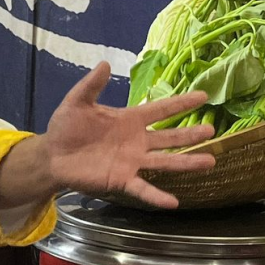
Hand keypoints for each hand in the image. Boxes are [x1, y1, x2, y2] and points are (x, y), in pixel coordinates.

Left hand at [29, 63, 216, 209]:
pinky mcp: (122, 179)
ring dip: (187, 162)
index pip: (161, 110)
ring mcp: (132, 161)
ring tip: (210, 162)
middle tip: (212, 131)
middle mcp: (137, 141)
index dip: (181, 103)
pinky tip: (174, 202)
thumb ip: (91, 85)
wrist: (52, 155)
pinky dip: (157, 196)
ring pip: (165, 162)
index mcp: (129, 120)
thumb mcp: (77, 102)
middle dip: (191, 134)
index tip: (203, 96)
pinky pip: (143, 188)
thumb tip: (105, 63)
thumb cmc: (66, 127)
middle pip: (170, 137)